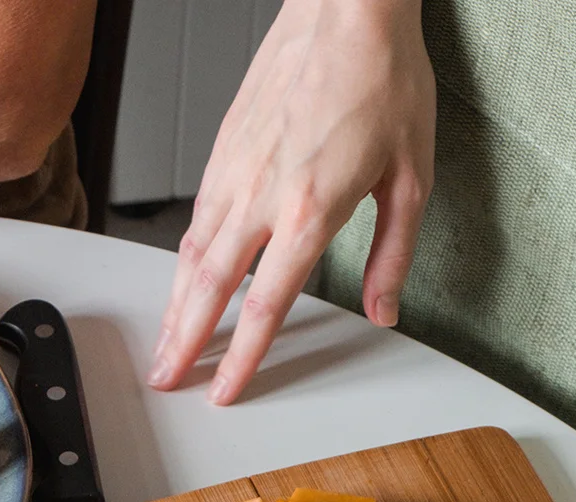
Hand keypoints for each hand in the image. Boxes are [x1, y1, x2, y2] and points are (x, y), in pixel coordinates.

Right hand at [148, 0, 434, 403]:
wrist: (347, 7)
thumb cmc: (382, 77)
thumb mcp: (412, 175)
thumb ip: (393, 254)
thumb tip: (384, 310)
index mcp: (310, 211)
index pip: (265, 305)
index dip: (242, 357)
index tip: (224, 389)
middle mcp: (262, 196)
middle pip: (211, 291)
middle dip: (185, 344)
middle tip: (168, 380)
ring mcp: (235, 172)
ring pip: (192, 257)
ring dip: (173, 309)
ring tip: (164, 345)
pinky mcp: (223, 151)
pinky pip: (196, 219)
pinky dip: (183, 261)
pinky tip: (180, 282)